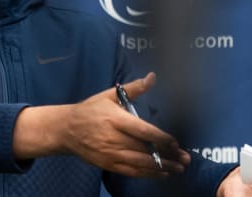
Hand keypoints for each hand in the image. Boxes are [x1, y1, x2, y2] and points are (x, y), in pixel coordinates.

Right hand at [62, 72, 190, 176]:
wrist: (66, 129)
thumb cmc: (90, 110)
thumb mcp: (110, 95)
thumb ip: (134, 88)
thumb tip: (153, 77)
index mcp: (116, 120)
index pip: (143, 131)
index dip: (161, 138)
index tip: (175, 142)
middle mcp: (114, 139)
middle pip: (144, 149)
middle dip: (167, 155)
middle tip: (186, 158)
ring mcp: (110, 154)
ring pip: (140, 164)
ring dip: (161, 167)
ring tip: (179, 168)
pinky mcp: (108, 164)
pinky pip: (131, 172)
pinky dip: (147, 174)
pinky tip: (162, 173)